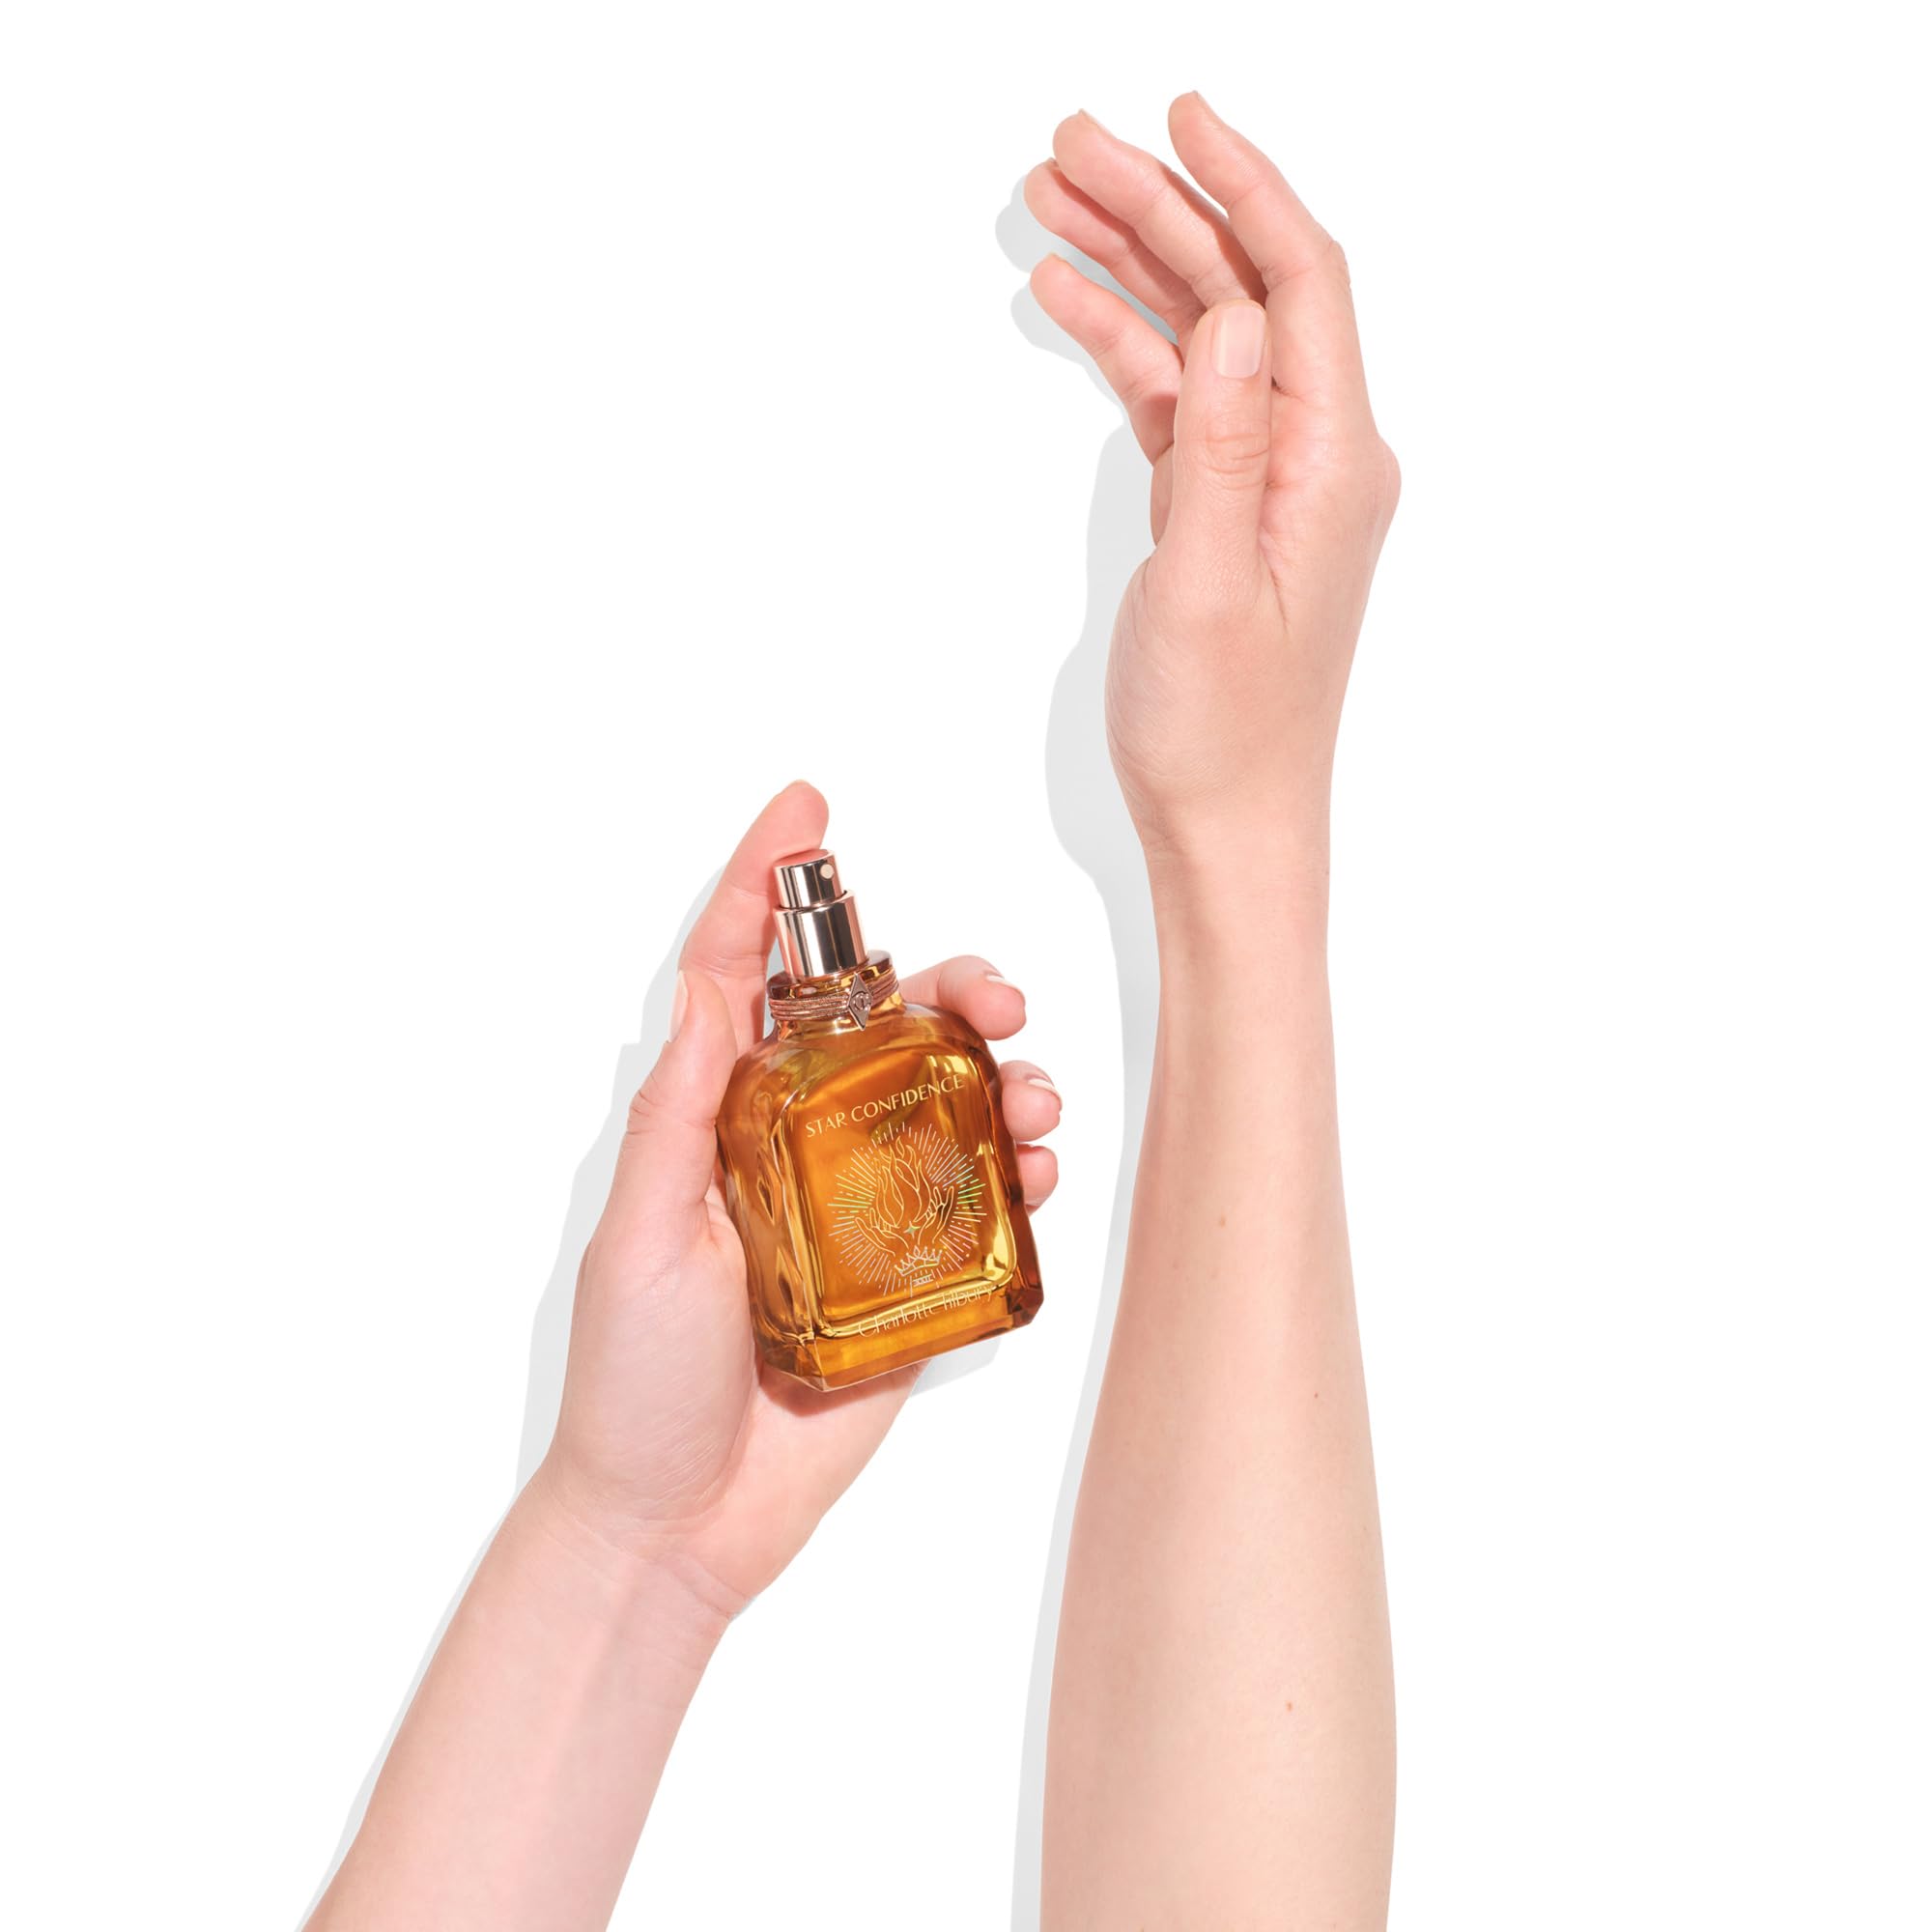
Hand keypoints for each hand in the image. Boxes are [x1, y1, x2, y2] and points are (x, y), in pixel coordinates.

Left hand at [532, 782, 1061, 1613]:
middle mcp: (798, 1145)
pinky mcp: (915, 1277)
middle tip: (995, 996)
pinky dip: (1023, 1174)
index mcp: (720, 1118)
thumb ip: (683, 1115)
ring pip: (950, 1103)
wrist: (681, 1523)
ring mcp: (863, 1209)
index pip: (745, 976)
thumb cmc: (636, 1380)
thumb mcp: (641, 1234)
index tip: (807, 808)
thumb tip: (712, 989)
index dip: (771, 884)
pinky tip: (1038, 1174)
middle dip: (951, 986)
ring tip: (1035, 1103)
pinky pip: (982, 1202)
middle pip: (885, 1027)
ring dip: (1005, 1077)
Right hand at [1026, 95, 1398, 864]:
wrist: (1227, 821)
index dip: (1244, 185)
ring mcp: (1266, 477)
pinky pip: (1174, 397)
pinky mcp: (1222, 506)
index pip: (1298, 282)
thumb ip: (1221, 443)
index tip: (1179, 117)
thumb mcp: (1210, 584)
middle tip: (1067, 152)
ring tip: (1046, 204)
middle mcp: (1312, 454)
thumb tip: (1232, 311)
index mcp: (1331, 461)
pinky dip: (1123, 346)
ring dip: (1131, 267)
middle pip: (1241, 290)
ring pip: (1200, 335)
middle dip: (1160, 209)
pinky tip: (1065, 301)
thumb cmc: (1224, 730)